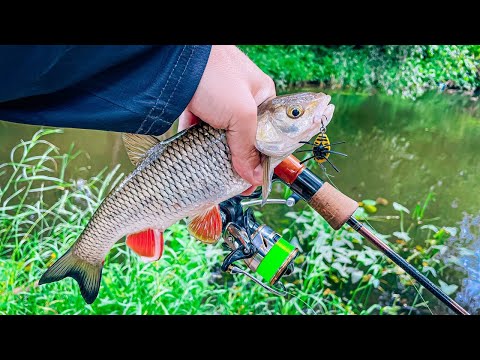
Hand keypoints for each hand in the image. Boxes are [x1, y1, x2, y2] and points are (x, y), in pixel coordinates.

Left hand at [178, 45, 275, 194]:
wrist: (174, 58)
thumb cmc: (216, 74)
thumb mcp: (241, 114)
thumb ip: (248, 147)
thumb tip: (253, 177)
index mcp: (261, 97)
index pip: (268, 135)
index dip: (262, 159)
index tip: (253, 181)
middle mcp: (240, 100)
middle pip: (243, 139)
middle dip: (238, 160)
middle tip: (232, 182)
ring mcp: (217, 103)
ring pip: (220, 137)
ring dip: (216, 155)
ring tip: (214, 175)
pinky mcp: (195, 106)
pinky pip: (198, 131)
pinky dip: (197, 145)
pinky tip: (195, 160)